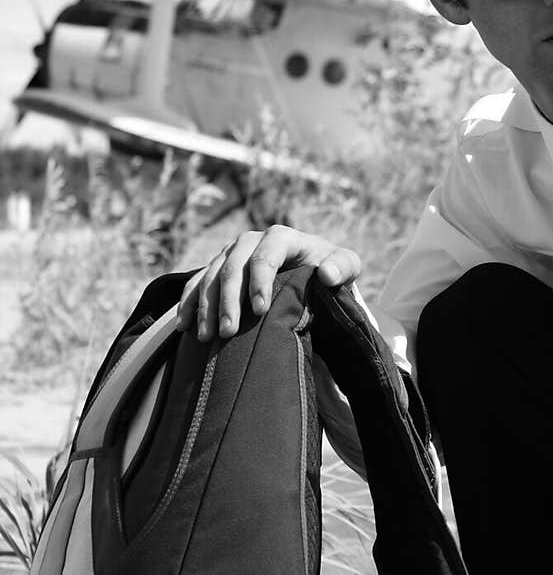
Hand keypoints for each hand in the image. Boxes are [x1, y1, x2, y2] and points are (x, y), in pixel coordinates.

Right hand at [176, 225, 360, 340]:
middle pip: (232, 267)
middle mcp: (250, 241)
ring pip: (210, 276)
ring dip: (206, 306)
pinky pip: (196, 283)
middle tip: (228, 332)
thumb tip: (328, 274)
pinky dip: (189, 303)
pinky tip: (184, 325)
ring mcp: (230, 254)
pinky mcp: (217, 269)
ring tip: (206, 337)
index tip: (260, 311)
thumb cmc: (329, 270)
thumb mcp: (346, 266)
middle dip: (228, 301)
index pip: (264, 256)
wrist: (311, 274)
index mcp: (280, 237)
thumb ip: (343, 267)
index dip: (259, 282)